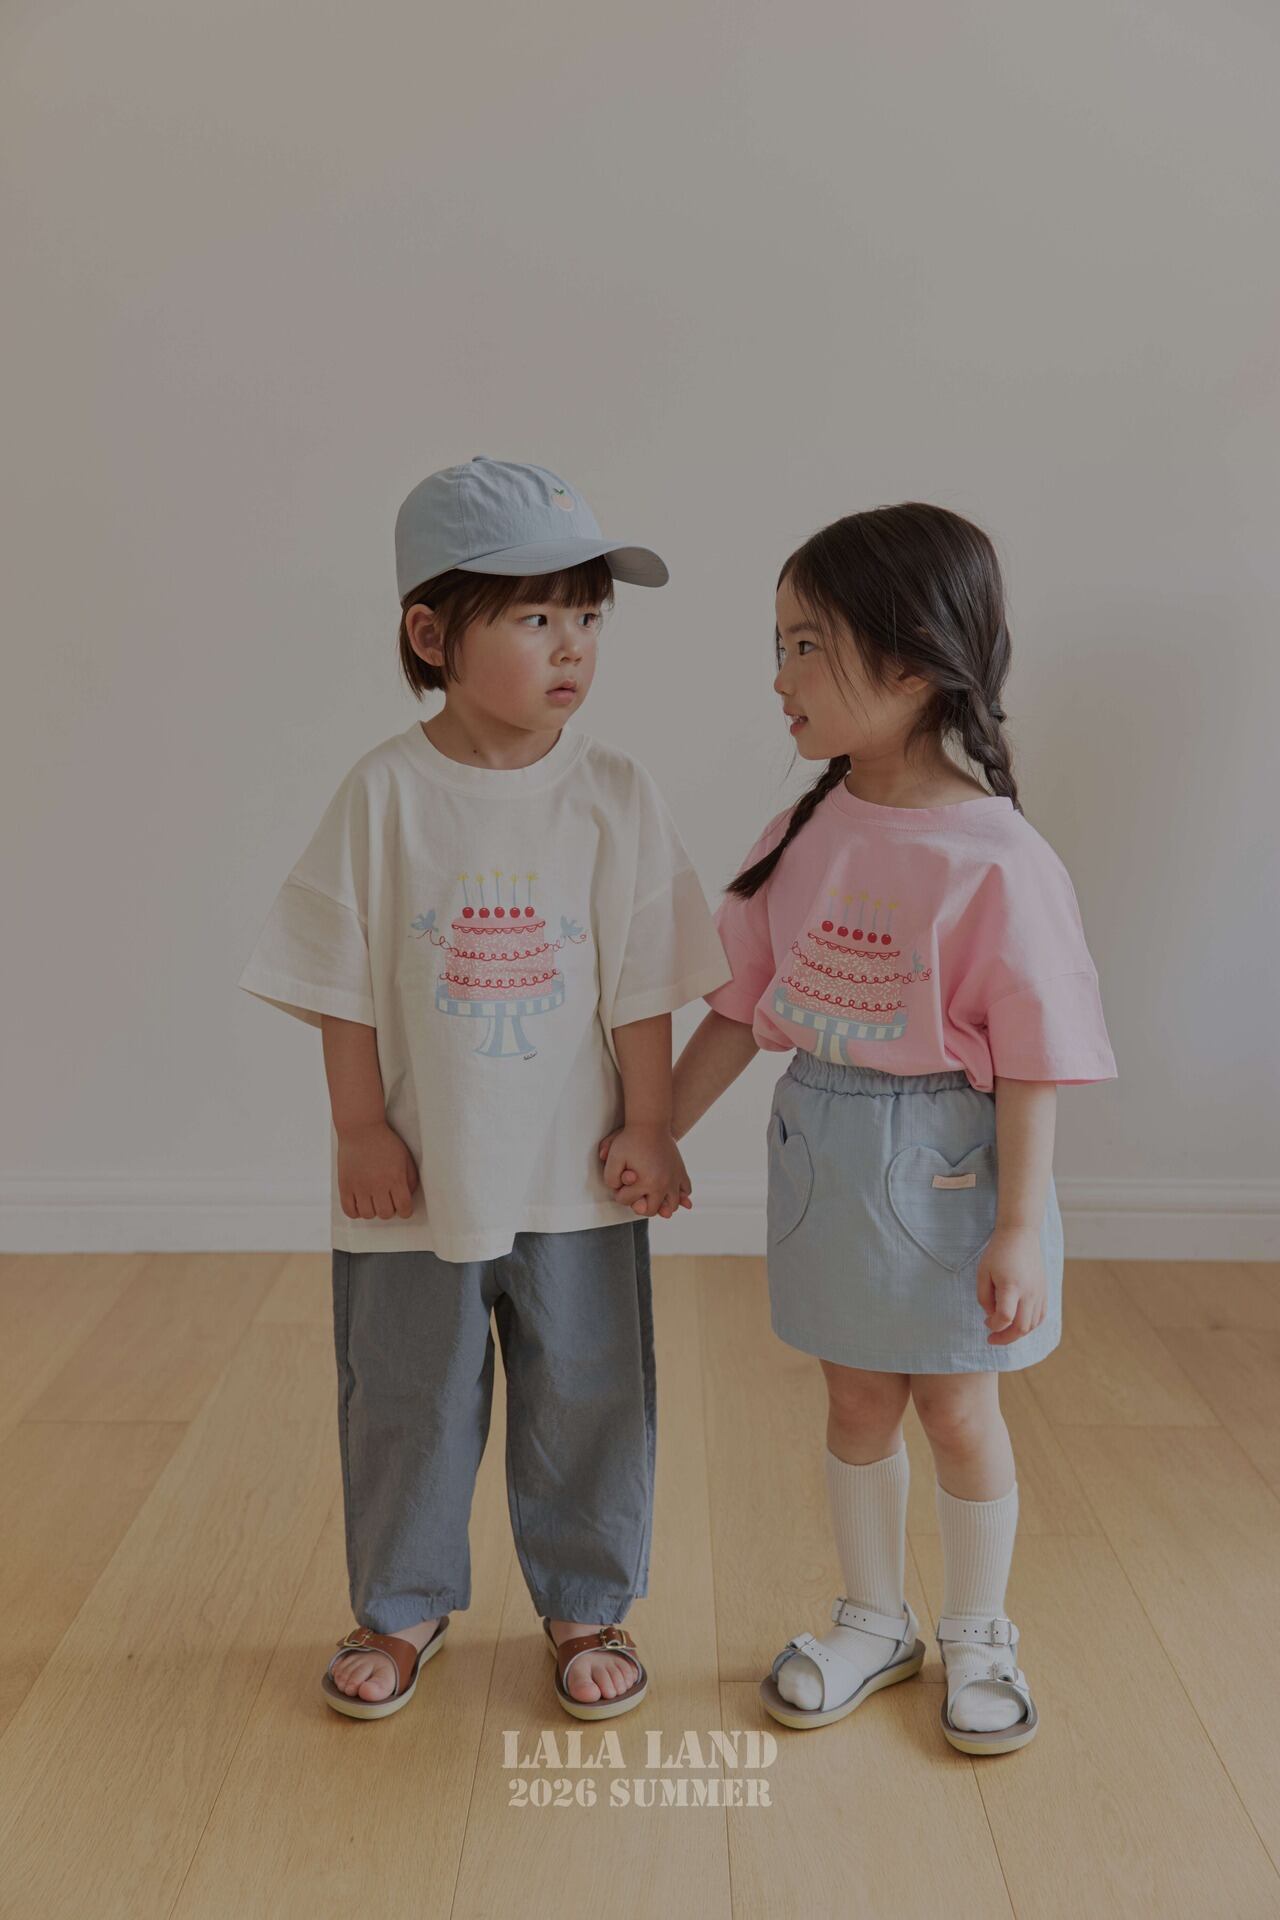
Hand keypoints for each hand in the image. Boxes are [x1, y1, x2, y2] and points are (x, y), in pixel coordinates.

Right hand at [337, 1119, 419, 1220]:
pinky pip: (350, 1211)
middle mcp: (377, 1185)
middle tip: (388, 1201)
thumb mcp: (405, 1158)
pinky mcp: (345, 1185)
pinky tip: (360, 1203)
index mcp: (395, 1178)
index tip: (403, 1207)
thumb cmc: (385, 1142)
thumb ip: (411, 1178)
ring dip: (373, 1211)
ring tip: (373, 1201)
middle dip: (390, 1210)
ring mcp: (360, 1186)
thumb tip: (409, 1196)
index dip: (405, 1211)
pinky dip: (356, 1212)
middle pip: (386, 1214)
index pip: (404, 1208)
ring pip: (368, 1214)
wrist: (361, 1129)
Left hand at [597, 1123, 692, 1217]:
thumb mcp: (613, 1158)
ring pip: (673, 1205)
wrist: (650, 1123)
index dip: (619, 1193)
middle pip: (651, 1210)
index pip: (627, 1200)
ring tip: (652, 1198)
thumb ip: (610, 1178)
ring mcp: (675, 1178)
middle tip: (634, 1194)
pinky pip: (686, 1190)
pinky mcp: (681, 1171)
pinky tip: (671, 1192)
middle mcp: (663, 1184)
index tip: (619, 1184)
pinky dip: (681, 1196)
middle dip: (640, 1205)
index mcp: (647, 1183)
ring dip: (662, 1205)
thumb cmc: (631, 1139)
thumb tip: (618, 1190)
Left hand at [977, 1226, 1046, 1343]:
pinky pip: (1040, 1317)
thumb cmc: (998, 1252)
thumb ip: (984, 1298)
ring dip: (1017, 1333)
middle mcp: (1029, 1292)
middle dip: (1005, 1338)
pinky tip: (1017, 1323)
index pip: (1005, 1318)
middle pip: (1022, 1328)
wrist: (1021, 1234)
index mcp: (1011, 1286)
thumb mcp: (983, 1273)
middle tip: (992, 1339)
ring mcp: (1039, 1293)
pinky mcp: (1044, 1291)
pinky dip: (1029, 1325)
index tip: (985, 1322)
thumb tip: (992, 1316)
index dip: (994, 1326)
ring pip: (1032, 1325)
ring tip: (1003, 1330)